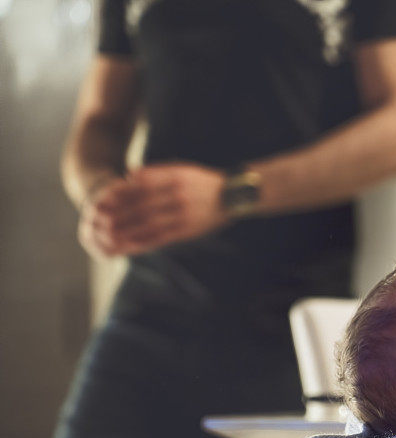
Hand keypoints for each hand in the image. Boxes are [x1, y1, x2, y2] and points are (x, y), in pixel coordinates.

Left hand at [78, 163, 225, 257]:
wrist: (234, 195)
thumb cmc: (204, 182)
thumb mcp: (182, 169)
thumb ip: (156, 172)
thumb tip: (129, 175)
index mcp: (175, 177)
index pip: (140, 186)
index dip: (119, 194)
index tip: (101, 200)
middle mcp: (177, 195)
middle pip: (140, 206)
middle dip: (117, 215)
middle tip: (98, 221)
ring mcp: (183, 214)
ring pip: (148, 224)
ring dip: (125, 232)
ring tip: (107, 237)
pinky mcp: (187, 230)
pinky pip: (161, 238)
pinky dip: (142, 243)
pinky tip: (129, 246)